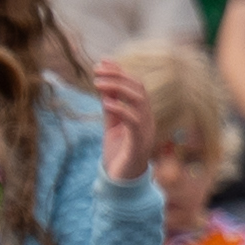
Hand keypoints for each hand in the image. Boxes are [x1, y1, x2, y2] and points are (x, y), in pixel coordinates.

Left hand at [93, 56, 150, 187]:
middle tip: (97, 70)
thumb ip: (111, 107)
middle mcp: (147, 121)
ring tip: (97, 82)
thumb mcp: (112, 126)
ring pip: (140, 102)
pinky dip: (121, 110)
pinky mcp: (139, 145)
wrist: (121, 183)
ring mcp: (145, 132)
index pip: (136, 87)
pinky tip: (105, 103)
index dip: (121, 73)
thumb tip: (104, 85)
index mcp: (142, 115)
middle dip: (119, 76)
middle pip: (140, 90)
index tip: (103, 61)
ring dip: (118, 88)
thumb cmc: (118, 154)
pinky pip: (134, 122)